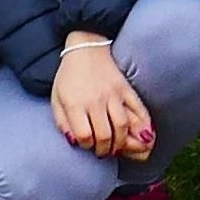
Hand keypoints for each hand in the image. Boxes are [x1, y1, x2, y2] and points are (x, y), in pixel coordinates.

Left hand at [51, 36, 154, 157]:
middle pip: (105, 135)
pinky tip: (144, 136)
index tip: (87, 144)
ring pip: (122, 126)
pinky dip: (143, 124)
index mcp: (75, 103)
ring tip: (116, 145)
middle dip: (104, 149)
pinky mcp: (125, 88)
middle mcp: (95, 100)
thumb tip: (73, 142)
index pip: (84, 136)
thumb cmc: (68, 77)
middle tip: (103, 151)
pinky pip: (138, 109)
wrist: (86, 48)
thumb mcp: (56, 99)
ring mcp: (113, 94)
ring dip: (121, 142)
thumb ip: (62, 123)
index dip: (86, 145)